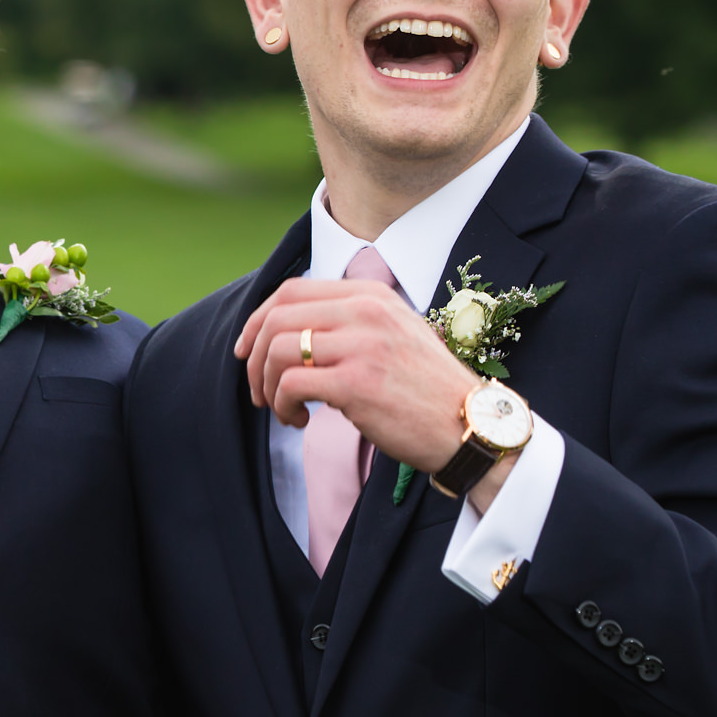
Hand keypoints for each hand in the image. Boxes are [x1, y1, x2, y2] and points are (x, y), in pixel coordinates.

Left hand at [234, 277, 478, 474]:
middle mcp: (365, 311)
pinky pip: (291, 385)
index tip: (247, 350)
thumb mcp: (393, 334)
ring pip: (279, 351)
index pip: (291, 291)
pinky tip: (298, 421)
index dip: (257, 320)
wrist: (469, 425)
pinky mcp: (356, 383)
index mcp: (370, 294)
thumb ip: (350, 323)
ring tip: (281, 410)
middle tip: (257, 390)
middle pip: (277, 318)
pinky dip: (282, 405)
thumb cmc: (426, 388)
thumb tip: (288, 332)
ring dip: (266, 386)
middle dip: (254, 357)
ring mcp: (361, 345)